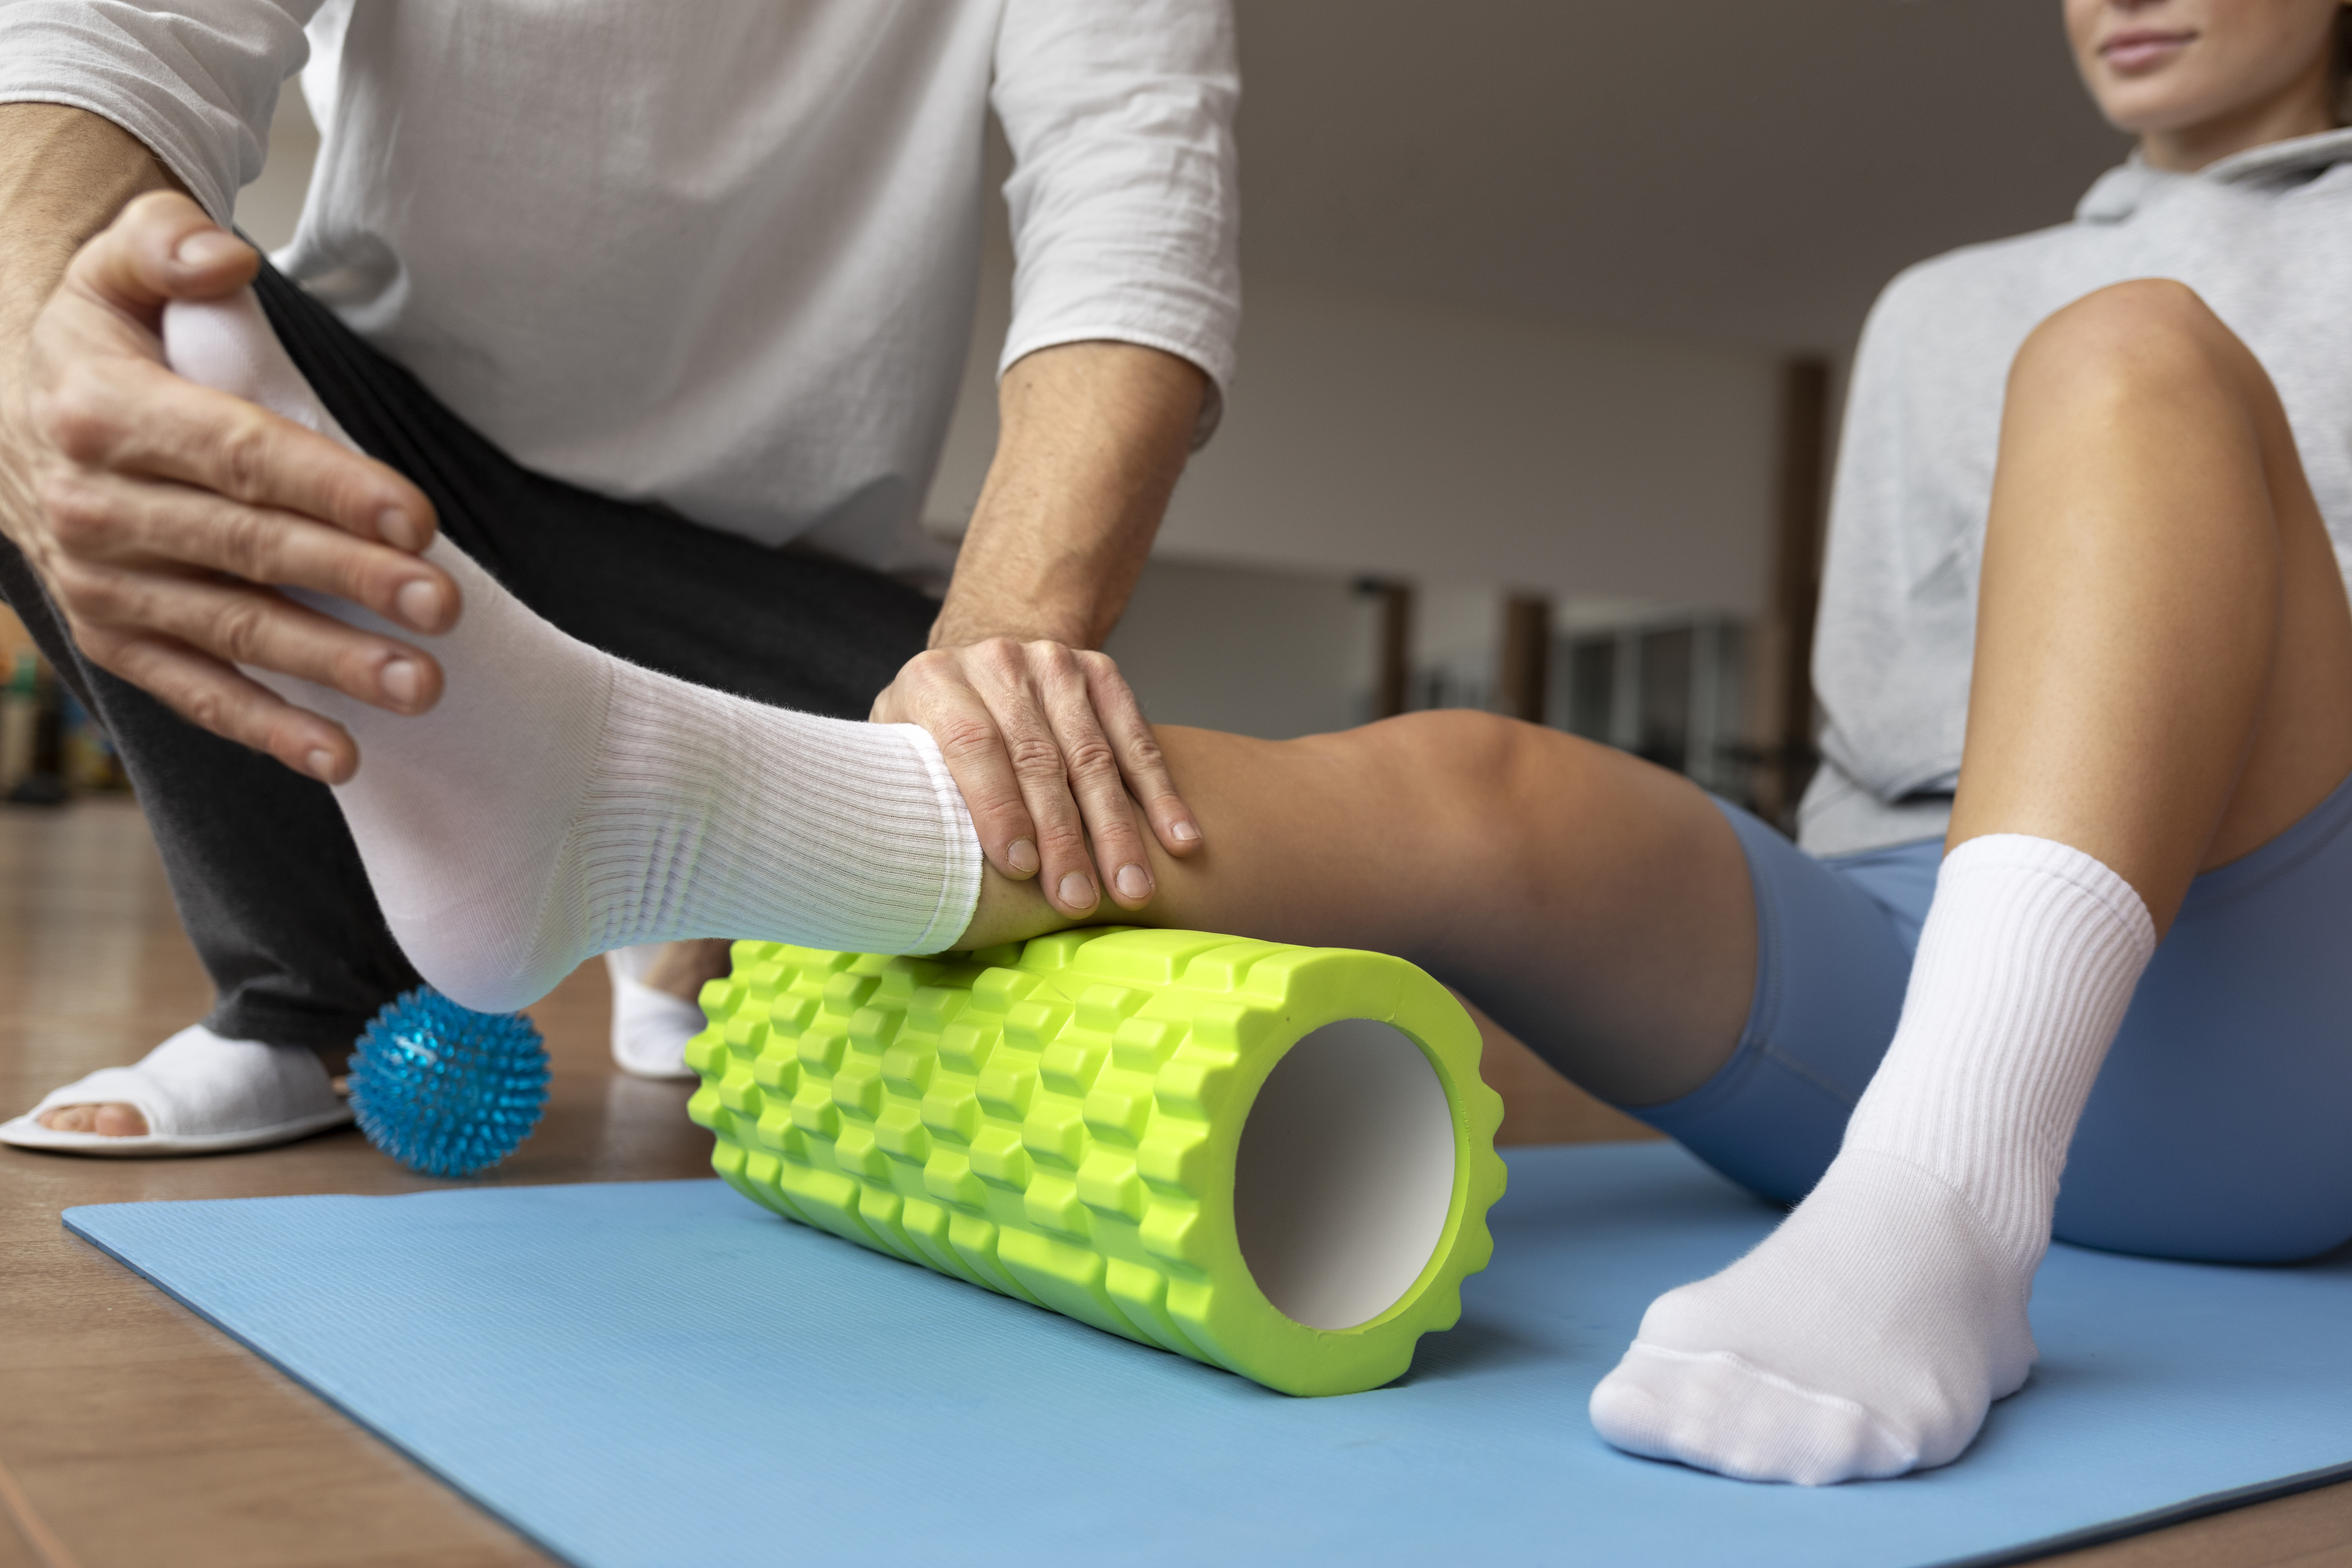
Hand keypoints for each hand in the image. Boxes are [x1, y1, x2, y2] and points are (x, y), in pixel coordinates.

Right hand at [0, 190, 456, 782]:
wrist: (6, 408)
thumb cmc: (96, 339)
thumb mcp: (113, 267)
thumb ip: (166, 245)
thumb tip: (224, 257)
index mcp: (106, 415)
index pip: (240, 456)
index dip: (332, 488)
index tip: (417, 521)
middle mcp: (94, 508)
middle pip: (248, 548)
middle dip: (352, 581)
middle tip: (445, 609)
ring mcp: (100, 585)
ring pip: (230, 629)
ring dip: (329, 663)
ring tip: (420, 684)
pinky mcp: (113, 638)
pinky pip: (194, 690)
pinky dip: (267, 727)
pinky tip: (340, 755)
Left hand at [872, 637, 1200, 917]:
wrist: (979, 668)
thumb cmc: (930, 737)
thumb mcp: (899, 754)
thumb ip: (913, 793)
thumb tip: (927, 868)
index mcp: (933, 681)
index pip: (972, 745)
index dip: (998, 808)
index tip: (1021, 869)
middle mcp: (996, 662)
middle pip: (1038, 758)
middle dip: (1063, 837)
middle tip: (1078, 898)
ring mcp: (1053, 663)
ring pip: (1093, 755)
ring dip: (1116, 828)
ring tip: (1132, 887)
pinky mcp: (1099, 671)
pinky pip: (1136, 738)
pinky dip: (1161, 794)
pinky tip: (1178, 838)